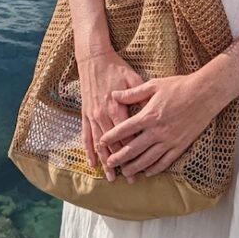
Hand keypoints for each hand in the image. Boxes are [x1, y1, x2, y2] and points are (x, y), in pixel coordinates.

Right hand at [76, 49, 144, 181]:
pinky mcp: (85, 114)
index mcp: (116, 107)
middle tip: (130, 178)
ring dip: (106, 161)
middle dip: (122, 162)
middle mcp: (103, 115)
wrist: (93, 59)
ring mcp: (93, 116)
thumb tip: (153, 109)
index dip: (134, 150)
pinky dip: (89, 150)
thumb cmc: (116, 67)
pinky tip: (92, 163)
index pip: (127, 135)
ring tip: (112, 177)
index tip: (143, 164)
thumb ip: (140, 95)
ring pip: (99, 144)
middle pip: (114, 144)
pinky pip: (86, 136)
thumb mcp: (132, 77)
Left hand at [99, 73, 219, 179]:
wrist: (204, 93)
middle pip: (133, 149)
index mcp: (148, 115)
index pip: (124, 129)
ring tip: (125, 172)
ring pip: (147, 159)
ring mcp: (169, 140)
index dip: (111, 137)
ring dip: (134, 167)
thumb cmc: (179, 86)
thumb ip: (133, 93)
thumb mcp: (154, 85)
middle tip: (109, 163)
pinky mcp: (180, 146)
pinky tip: (147, 172)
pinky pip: (165, 162)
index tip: (102, 142)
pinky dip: (154, 169)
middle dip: (119, 158)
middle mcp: (157, 131)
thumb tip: (114, 95)